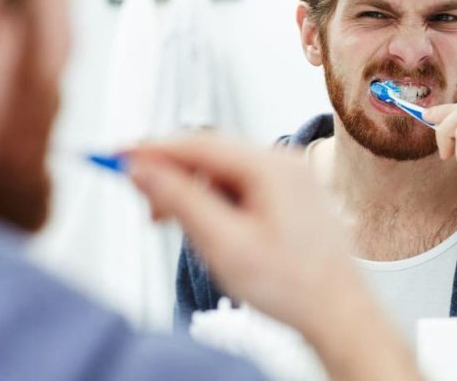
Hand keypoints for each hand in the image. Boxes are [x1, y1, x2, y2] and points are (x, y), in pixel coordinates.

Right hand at [128, 134, 352, 329]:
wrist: (338, 312)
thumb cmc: (292, 285)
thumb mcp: (222, 244)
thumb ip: (180, 200)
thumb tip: (143, 169)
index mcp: (270, 167)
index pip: (197, 143)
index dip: (153, 150)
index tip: (118, 155)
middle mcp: (284, 162)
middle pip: (210, 155)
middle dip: (173, 177)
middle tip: (147, 210)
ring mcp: (290, 177)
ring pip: (224, 172)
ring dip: (194, 194)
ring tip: (182, 230)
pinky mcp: (291, 195)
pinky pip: (242, 186)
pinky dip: (217, 202)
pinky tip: (210, 230)